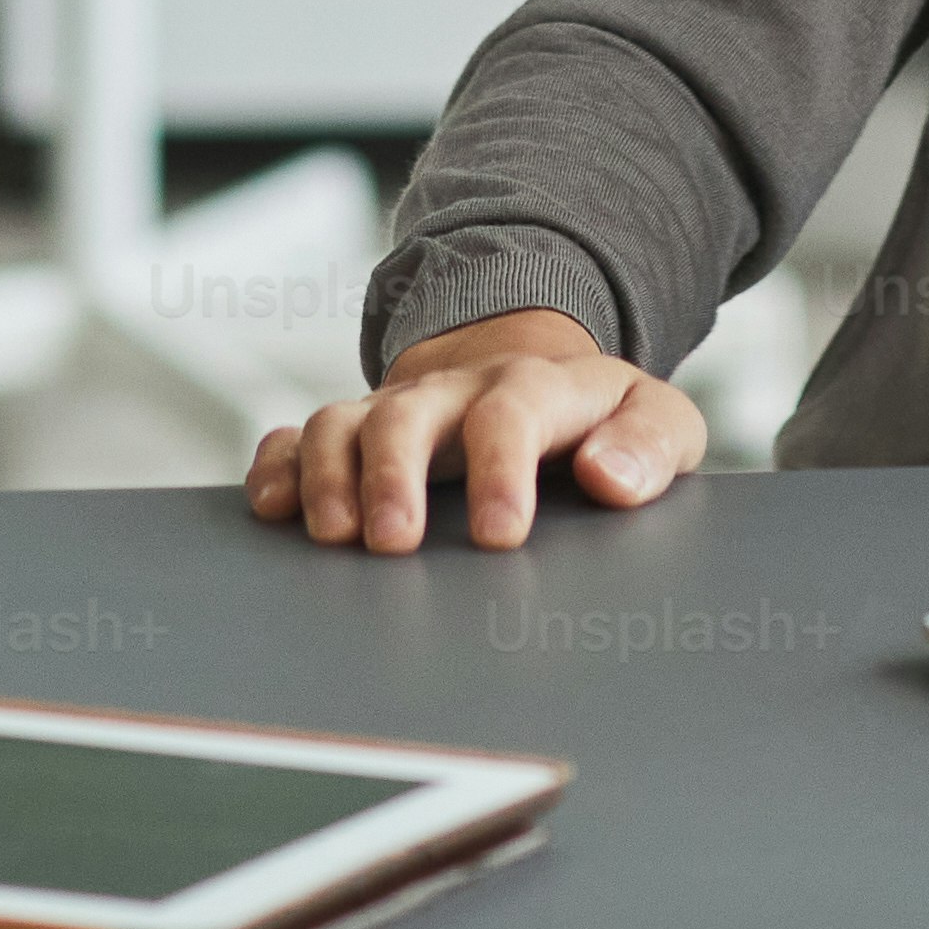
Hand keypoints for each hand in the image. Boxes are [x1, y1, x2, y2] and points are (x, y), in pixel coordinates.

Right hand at [245, 309, 701, 551]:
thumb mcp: (656, 421)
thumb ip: (651, 444)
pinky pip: (299, 435)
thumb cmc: (601, 424)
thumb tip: (612, 478)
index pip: (513, 409)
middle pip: (409, 410)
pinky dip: (277, 465)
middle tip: (393, 544)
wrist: (537, 384)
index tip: (499, 536)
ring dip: (329, 474)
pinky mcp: (357, 434)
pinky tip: (272, 507)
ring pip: (343, 419)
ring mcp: (399, 410)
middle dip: (392, 474)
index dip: (501, 468)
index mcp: (536, 387)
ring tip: (334, 538)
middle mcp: (455, 391)